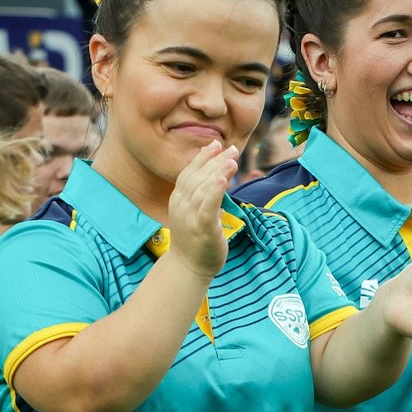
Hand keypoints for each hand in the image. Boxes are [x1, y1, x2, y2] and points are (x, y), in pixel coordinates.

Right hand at [164, 141, 237, 280]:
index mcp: (179, 199)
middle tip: (232, 148)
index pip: (190, 172)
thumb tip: (219, 181)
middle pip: (198, 176)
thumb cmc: (194, 241)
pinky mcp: (201, 228)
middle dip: (215, 160)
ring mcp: (189, 216)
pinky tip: (223, 180)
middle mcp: (181, 204)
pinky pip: (207, 206)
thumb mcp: (195, 214)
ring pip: (203, 187)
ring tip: (232, 159)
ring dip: (218, 171)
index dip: (203, 156)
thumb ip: (205, 197)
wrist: (187, 268)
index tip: (216, 144)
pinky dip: (214, 192)